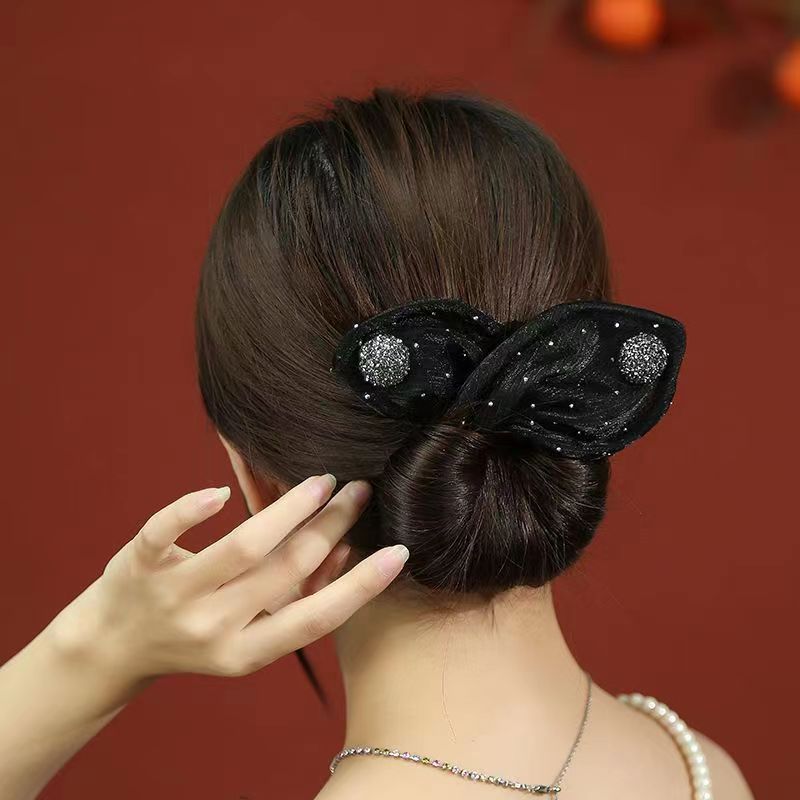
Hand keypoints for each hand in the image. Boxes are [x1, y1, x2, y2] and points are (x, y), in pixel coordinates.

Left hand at [47, 474, 407, 685]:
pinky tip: (222, 492)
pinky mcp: (138, 564)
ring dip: (289, 508)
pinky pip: (165, 531)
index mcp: (246, 652)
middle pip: (287, 569)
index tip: (399, 552)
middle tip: (359, 491)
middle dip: (333, 524)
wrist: (113, 645)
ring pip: (242, 546)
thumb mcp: (246, 637)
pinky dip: (193, 508)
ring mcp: (175, 595)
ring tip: (321, 481)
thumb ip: (294, 600)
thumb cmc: (195, 635)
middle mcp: (213, 628)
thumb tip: (349, 550)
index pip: (315, 619)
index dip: (361, 586)